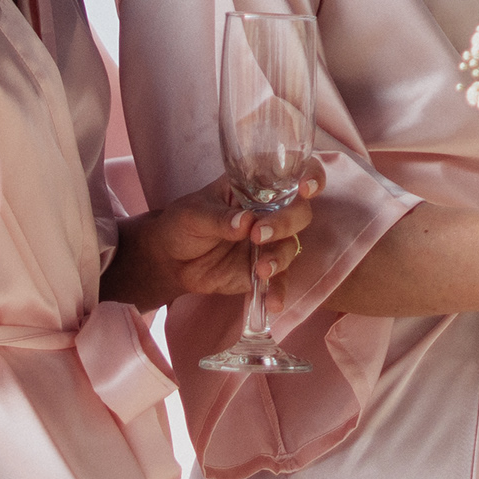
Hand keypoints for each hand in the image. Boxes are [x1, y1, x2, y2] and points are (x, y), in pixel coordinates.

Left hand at [110, 168, 318, 305]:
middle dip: (287, 222)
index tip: (305, 188)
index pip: (291, 175)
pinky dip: (278, 290)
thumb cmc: (181, 225)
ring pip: (291, 245)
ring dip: (280, 257)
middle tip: (259, 234)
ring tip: (261, 269)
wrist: (169, 261)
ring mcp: (269, 242)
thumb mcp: (193, 215)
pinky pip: (279, 279)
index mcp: (255, 188)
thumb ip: (219, 218)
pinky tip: (272, 303)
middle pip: (299, 212)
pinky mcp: (263, 269)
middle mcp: (269, 212)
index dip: (310, 176)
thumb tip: (245, 222)